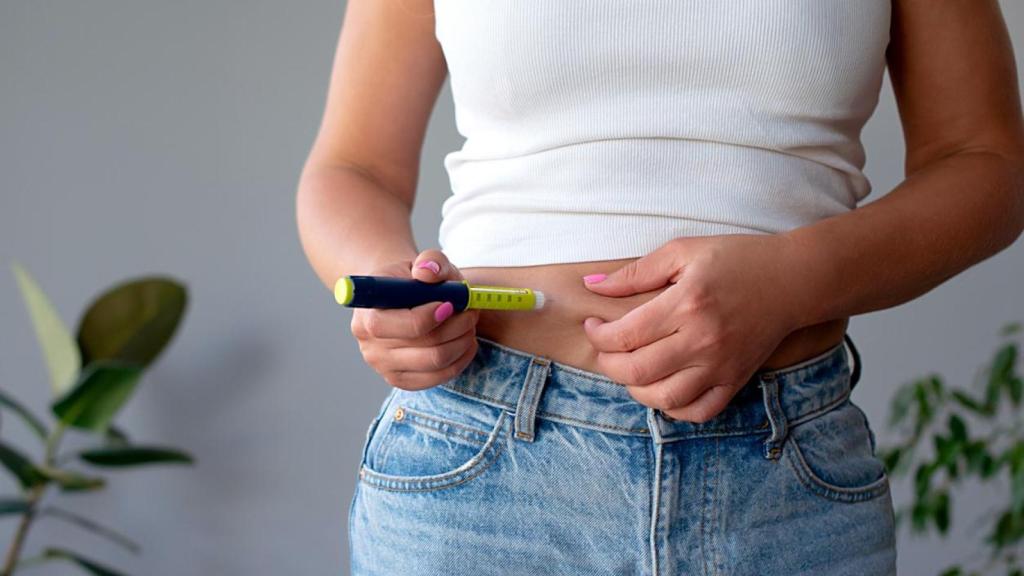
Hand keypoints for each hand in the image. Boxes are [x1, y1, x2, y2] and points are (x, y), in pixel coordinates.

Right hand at [350, 249, 480, 390]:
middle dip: (457, 327)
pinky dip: (461, 358)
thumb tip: (427, 272)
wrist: (401, 298)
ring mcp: (385, 368)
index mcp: (366, 315)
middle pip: (424, 347)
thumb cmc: (412, 280)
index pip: (395, 327)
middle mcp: (370, 346)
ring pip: (437, 362)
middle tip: (470, 311)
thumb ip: (430, 261)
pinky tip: (465, 341)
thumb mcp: (423, 261)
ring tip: (468, 323)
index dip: (427, 317)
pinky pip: (441, 376)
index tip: (450, 304)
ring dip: (462, 341)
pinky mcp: (404, 381)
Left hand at [580, 234, 805, 422]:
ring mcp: (721, 365)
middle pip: (638, 371)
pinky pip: (699, 411)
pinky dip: (674, 409)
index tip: (593, 326)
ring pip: (665, 399)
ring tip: (629, 370)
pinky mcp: (736, 380)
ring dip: (636, 390)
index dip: (598, 335)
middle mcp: (703, 340)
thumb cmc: (736, 259)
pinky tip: (662, 389)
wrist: (794, 279)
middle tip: (605, 350)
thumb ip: (635, 272)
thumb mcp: (683, 251)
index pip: (626, 335)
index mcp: (687, 303)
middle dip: (608, 364)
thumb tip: (592, 284)